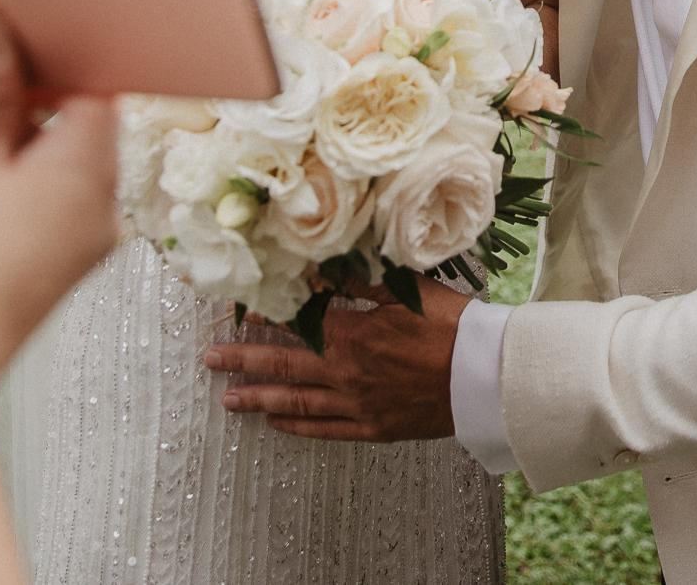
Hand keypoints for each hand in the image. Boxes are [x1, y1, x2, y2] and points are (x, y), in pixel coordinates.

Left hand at [205, 277, 465, 440]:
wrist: (487, 377)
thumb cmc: (453, 326)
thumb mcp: (407, 291)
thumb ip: (359, 281)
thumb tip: (319, 268)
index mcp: (353, 335)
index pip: (296, 324)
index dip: (265, 317)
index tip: (237, 310)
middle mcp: (346, 373)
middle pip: (284, 366)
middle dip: (243, 361)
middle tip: (209, 360)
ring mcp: (358, 405)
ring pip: (297, 402)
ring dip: (260, 398)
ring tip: (229, 399)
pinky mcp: (374, 428)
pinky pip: (326, 430)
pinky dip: (298, 426)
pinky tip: (277, 423)